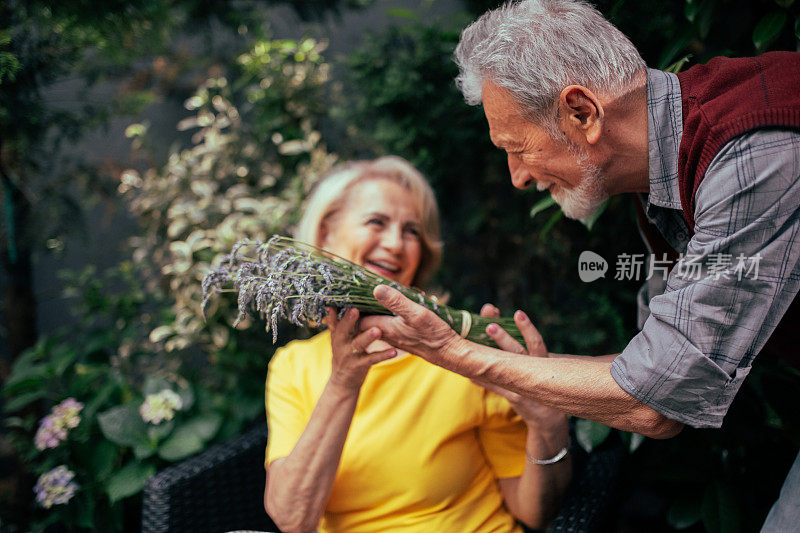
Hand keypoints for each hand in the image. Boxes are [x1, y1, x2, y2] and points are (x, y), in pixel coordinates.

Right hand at [326, 307, 396, 390]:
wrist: (343, 382)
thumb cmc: (346, 352)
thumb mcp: (340, 337)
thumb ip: (340, 322)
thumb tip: (337, 302)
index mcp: (336, 333)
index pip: (333, 318)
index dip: (333, 310)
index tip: (335, 298)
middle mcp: (340, 343)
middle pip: (342, 329)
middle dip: (348, 320)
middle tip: (354, 309)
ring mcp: (349, 355)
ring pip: (358, 344)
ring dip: (367, 337)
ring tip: (377, 330)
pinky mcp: (359, 366)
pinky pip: (372, 359)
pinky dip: (383, 355)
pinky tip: (394, 351)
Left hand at [358, 285, 464, 366]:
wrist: (449, 353)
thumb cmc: (434, 334)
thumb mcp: (416, 314)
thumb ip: (396, 302)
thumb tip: (376, 289)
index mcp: (387, 329)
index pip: (360, 322)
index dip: (353, 310)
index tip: (349, 296)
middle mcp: (389, 336)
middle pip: (367, 325)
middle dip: (361, 312)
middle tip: (357, 296)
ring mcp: (397, 339)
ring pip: (378, 326)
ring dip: (374, 314)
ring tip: (373, 299)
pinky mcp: (406, 339)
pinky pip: (390, 328)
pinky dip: (386, 318)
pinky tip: (393, 310)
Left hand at [473, 304, 567, 431]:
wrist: (548, 419)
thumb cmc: (545, 384)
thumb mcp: (543, 364)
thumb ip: (526, 347)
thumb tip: (499, 324)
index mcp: (542, 360)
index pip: (535, 340)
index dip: (525, 326)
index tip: (517, 313)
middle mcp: (535, 371)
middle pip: (518, 351)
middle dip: (504, 338)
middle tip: (490, 325)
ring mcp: (524, 386)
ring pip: (507, 369)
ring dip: (491, 357)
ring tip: (473, 352)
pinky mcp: (515, 397)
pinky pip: (495, 387)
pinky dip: (481, 379)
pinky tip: (469, 374)